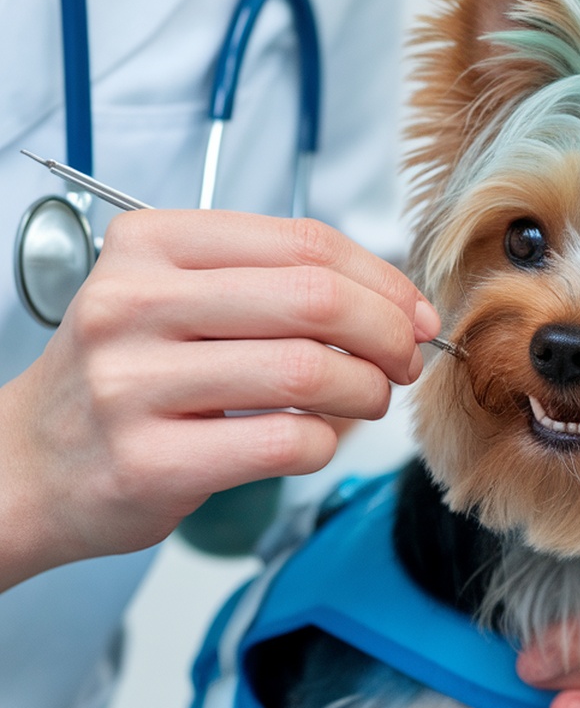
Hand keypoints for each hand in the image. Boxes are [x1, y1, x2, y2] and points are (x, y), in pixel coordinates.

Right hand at [0, 209, 439, 589]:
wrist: (27, 465)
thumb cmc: (120, 380)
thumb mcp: (171, 300)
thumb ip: (269, 287)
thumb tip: (395, 307)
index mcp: (147, 246)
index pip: (301, 243)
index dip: (381, 278)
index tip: (412, 312)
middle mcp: (134, 305)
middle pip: (314, 300)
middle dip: (386, 332)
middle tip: (404, 360)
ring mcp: (135, 385)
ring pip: (309, 371)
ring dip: (365, 391)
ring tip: (365, 400)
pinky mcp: (151, 462)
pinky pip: (286, 442)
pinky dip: (325, 444)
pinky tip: (315, 439)